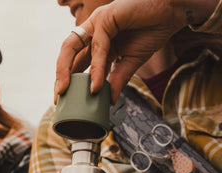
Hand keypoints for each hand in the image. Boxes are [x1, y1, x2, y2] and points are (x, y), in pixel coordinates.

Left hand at [55, 0, 215, 102]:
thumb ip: (118, 79)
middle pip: (68, 53)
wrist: (173, 12)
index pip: (76, 61)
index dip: (68, 79)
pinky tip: (95, 85)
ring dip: (66, 70)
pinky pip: (98, 45)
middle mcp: (93, 31)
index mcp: (98, 42)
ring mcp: (98, 22)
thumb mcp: (131, 62)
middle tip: (58, 95)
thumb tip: (109, 101)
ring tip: (65, 90)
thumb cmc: (153, 30)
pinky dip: (96, 67)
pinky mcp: (106, 16)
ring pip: (72, 47)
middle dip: (60, 75)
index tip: (62, 98)